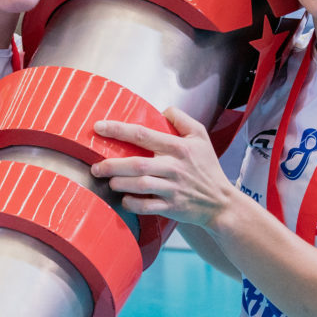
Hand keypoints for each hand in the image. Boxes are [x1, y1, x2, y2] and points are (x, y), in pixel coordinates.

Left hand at [91, 107, 234, 228]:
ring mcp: (173, 189)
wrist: (220, 202)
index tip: (98, 127)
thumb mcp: (201, 137)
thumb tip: (163, 110)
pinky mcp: (172, 207)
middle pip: (137, 164)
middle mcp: (174, 167)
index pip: (143, 134)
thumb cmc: (207, 168)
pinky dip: (132, 204)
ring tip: (109, 181)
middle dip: (112, 165)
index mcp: (179, 147)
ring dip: (120, 183)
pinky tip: (125, 200)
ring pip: (140, 185)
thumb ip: (182, 120)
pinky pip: (147, 207)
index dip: (118, 129)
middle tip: (95, 167)